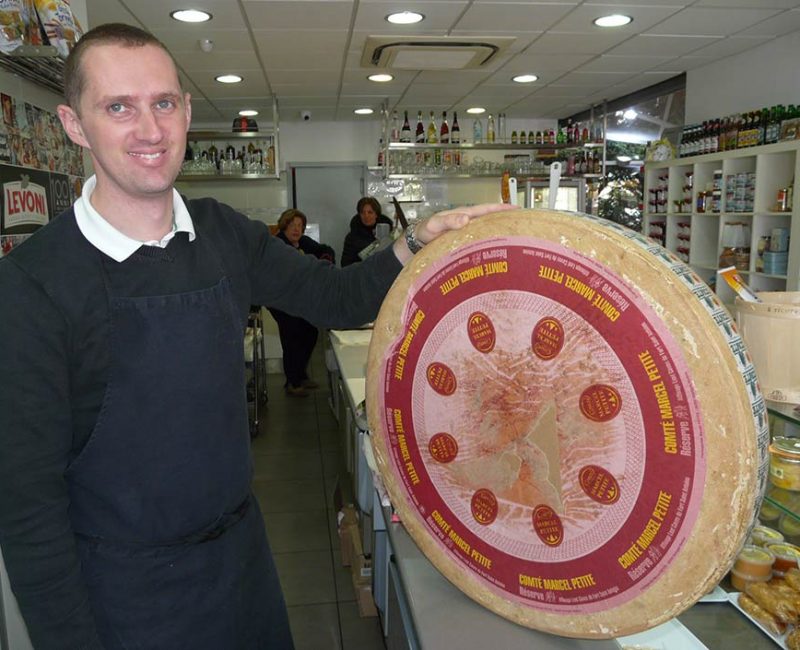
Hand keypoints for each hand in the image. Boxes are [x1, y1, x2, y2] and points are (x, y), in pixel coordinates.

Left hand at [393, 203, 515, 263]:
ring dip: (499, 236)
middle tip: (523, 226)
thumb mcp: (434, 225)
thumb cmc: (424, 232)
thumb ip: (448, 221)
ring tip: (515, 241)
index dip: (501, 209)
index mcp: (464, 216)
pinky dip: (489, 248)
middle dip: (506, 222)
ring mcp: (467, 236)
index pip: (486, 210)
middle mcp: (468, 225)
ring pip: (487, 234)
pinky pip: (480, 246)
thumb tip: (465, 219)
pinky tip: (496, 256)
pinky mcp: (464, 247)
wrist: (415, 246)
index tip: (517, 209)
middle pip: (490, 221)